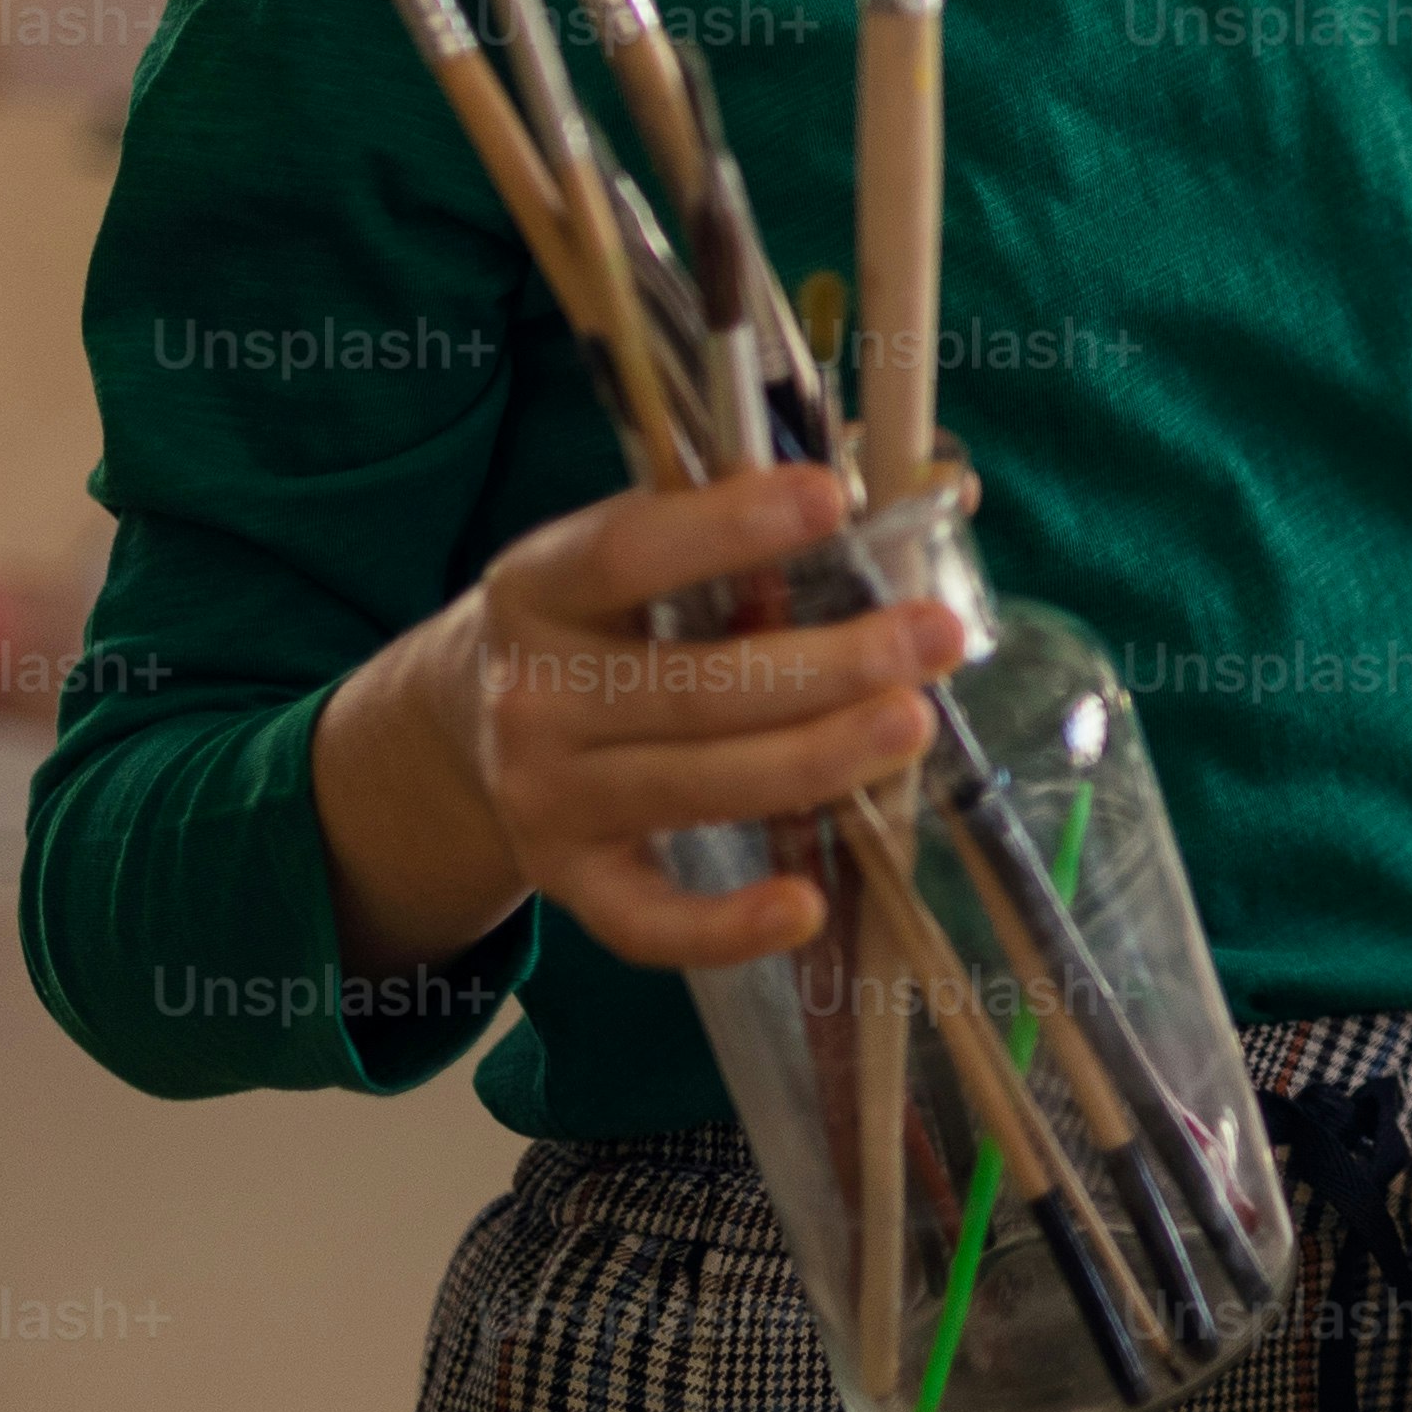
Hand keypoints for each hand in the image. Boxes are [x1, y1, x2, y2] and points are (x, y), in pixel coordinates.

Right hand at [314, 459, 964, 980]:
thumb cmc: (603, 623)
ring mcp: (546, 797)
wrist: (466, 729)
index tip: (832, 496)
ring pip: (692, 786)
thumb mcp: (638, 556)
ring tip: (914, 725)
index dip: (727, 526)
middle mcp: (533, 695)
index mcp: (539, 586)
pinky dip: (723, 925)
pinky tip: (808, 907)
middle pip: (690, 686)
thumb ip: (756, 522)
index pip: (626, 551)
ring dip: (814, 760)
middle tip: (934, 639)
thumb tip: (945, 485)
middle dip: (826, 664)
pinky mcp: (569, 882)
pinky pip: (646, 922)